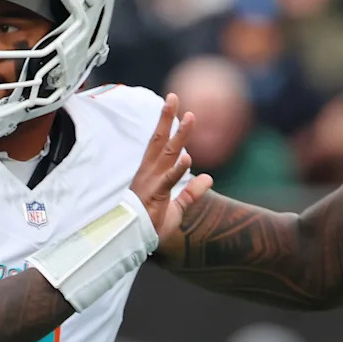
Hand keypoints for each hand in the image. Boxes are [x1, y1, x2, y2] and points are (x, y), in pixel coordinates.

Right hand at [130, 94, 212, 241]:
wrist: (134, 244)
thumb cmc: (150, 225)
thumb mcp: (177, 208)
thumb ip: (192, 193)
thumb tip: (208, 178)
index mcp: (152, 172)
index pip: (159, 142)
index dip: (166, 122)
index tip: (173, 103)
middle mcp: (150, 173)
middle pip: (161, 140)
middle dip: (168, 118)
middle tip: (174, 97)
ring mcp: (152, 183)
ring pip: (168, 154)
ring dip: (180, 136)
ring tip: (190, 117)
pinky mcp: (156, 197)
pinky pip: (168, 181)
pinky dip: (178, 170)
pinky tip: (187, 158)